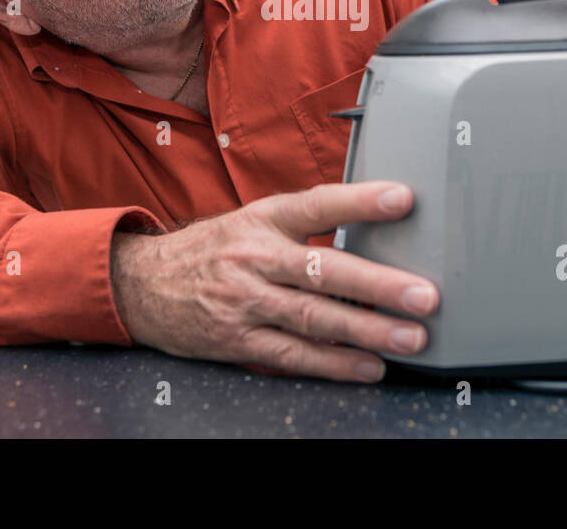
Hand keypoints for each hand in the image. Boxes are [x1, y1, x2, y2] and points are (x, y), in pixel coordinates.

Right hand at [109, 180, 437, 382]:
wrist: (142, 283)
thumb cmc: (214, 250)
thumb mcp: (252, 220)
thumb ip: (304, 223)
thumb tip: (374, 229)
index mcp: (262, 219)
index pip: (317, 204)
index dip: (361, 201)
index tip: (405, 199)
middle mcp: (254, 257)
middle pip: (323, 269)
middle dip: (379, 284)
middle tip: (424, 295)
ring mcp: (245, 302)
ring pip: (313, 317)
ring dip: (367, 330)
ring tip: (410, 337)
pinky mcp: (237, 340)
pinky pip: (292, 354)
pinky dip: (333, 364)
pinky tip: (368, 367)